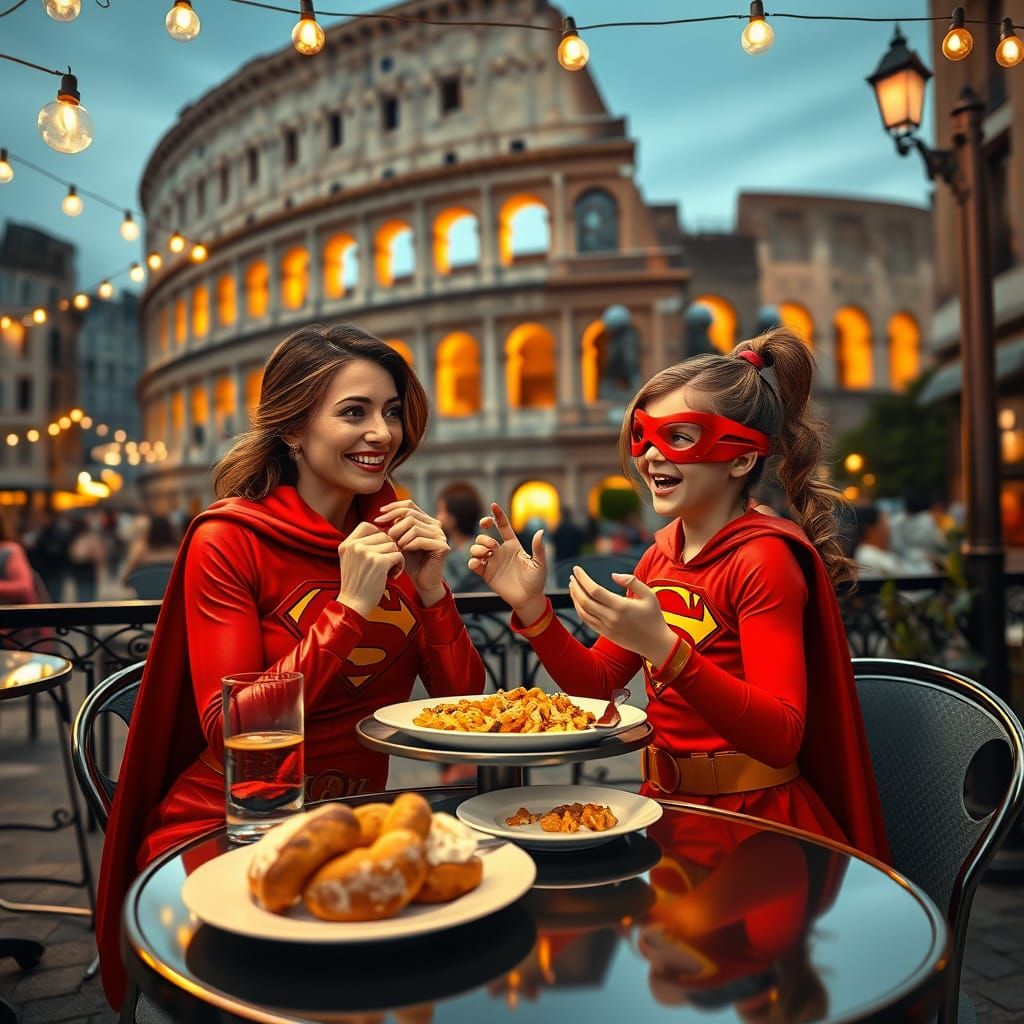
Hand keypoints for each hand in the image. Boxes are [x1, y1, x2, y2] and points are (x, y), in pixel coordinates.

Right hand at [337, 521, 404, 618]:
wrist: (354, 605)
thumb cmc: (357, 584)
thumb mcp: (351, 560)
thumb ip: (362, 545)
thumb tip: (384, 531)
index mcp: (346, 544)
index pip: (367, 525)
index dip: (378, 535)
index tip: (380, 550)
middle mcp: (354, 545)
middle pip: (383, 535)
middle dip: (388, 549)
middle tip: (385, 564)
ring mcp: (366, 552)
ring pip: (392, 544)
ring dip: (395, 557)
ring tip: (389, 570)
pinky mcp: (379, 561)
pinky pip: (398, 554)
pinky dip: (400, 564)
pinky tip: (394, 574)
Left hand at [374, 500, 448, 605]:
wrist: (422, 581)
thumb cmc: (410, 561)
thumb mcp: (399, 540)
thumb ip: (396, 526)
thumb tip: (383, 513)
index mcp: (426, 520)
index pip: (409, 505)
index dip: (393, 507)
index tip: (379, 515)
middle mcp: (435, 525)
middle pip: (410, 515)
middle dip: (395, 526)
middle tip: (388, 538)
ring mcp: (440, 535)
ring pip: (414, 527)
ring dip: (401, 538)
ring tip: (398, 547)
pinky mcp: (443, 546)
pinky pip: (420, 540)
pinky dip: (409, 545)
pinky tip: (405, 550)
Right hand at [468, 503, 547, 620]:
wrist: (529, 599)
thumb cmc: (536, 581)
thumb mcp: (540, 563)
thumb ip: (538, 548)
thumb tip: (541, 531)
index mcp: (513, 545)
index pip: (502, 526)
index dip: (497, 515)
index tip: (493, 505)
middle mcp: (500, 552)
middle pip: (484, 536)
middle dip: (484, 537)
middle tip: (492, 546)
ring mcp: (492, 562)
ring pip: (476, 548)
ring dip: (477, 547)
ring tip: (486, 554)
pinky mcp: (486, 574)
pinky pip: (473, 564)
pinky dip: (472, 561)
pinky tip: (478, 563)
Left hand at [568, 567, 676, 665]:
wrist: (656, 644)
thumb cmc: (654, 617)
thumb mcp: (649, 595)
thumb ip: (632, 581)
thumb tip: (613, 575)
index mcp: (621, 606)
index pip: (594, 590)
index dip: (583, 578)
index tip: (576, 569)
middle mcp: (611, 617)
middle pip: (585, 600)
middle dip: (576, 587)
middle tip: (572, 576)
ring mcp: (606, 627)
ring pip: (583, 612)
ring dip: (575, 598)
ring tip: (572, 587)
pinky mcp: (605, 634)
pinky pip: (587, 621)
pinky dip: (580, 610)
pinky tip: (579, 602)